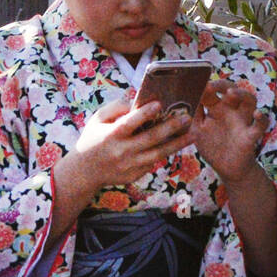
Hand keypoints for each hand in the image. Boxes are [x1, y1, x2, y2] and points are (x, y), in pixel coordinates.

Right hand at [69, 97, 194, 192]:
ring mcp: (129, 166)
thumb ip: (115, 108)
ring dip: (177, 144)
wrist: (84, 172)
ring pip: (158, 154)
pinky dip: (164, 154)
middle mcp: (121, 151)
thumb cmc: (92, 140)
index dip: (145, 113)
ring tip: (193, 134)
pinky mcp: (133, 175)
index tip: (160, 103)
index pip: (130, 122)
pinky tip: (176, 145)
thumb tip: (137, 100)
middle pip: (150, 139)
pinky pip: (152, 163)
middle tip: (187, 117)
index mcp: (111, 135)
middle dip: (171, 127)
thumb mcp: (97, 120)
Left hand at [189, 80, 268, 186]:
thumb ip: (190, 116)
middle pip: (232, 90)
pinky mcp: (250, 135)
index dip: (204, 86)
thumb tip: (181, 99)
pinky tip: (257, 114)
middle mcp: (231, 111)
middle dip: (222, 85)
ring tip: (231, 93)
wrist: (227, 169)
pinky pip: (260, 125)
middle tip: (211, 86)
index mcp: (217, 108)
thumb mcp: (196, 131)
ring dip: (242, 94)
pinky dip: (262, 118)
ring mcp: (242, 121)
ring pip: (250, 101)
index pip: (213, 91)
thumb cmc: (212, 147)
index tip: (194, 85)